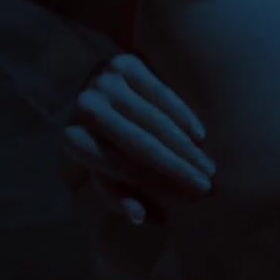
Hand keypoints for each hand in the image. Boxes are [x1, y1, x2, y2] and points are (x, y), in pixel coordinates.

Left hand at [63, 54, 215, 222]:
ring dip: (185, 147)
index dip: (159, 183)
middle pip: (141, 144)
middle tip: (207, 185)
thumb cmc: (106, 149)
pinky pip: (162, 94)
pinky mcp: (123, 62)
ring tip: (208, 167)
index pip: (122, 166)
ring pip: (155, 120)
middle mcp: (83, 106)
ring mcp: (102, 80)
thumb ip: (119, 196)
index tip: (191, 197)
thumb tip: (139, 217)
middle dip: (178, 167)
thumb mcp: (106, 175)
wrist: (98, 99)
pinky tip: (200, 136)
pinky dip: (183, 115)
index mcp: (71, 139)